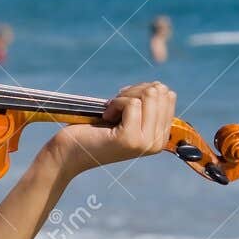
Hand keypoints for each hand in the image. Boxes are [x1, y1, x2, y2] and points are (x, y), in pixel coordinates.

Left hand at [46, 81, 176, 175]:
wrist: (71, 151)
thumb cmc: (96, 129)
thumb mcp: (128, 115)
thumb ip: (147, 104)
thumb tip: (160, 87)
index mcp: (161, 136)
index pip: (168, 95)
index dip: (142, 91)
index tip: (125, 104)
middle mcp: (157, 142)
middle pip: (159, 92)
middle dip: (134, 91)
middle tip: (116, 107)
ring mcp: (145, 142)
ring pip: (147, 95)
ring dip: (123, 97)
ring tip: (110, 113)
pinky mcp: (129, 139)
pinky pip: (132, 103)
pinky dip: (114, 103)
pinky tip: (105, 117)